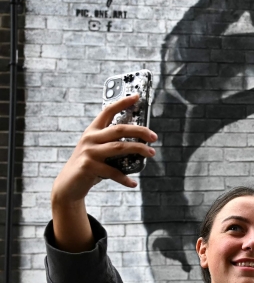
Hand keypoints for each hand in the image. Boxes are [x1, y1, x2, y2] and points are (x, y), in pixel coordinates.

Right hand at [50, 94, 157, 251]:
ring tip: (152, 153)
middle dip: (139, 131)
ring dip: (138, 149)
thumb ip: (112, 144)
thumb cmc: (89, 166)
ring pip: (119, 147)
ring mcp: (88, 152)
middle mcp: (89, 138)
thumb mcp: (99, 151)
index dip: (122, 102)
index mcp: (93, 131)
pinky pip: (113, 171)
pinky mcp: (88, 166)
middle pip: (119, 129)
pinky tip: (133, 183)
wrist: (68, 186)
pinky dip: (125, 178)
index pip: (108, 111)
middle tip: (154, 136)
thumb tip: (142, 142)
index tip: (137, 96)